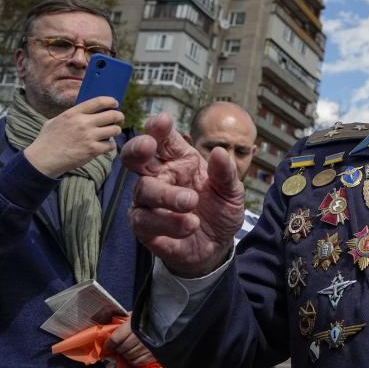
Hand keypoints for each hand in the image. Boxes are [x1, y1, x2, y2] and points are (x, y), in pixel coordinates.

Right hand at [24, 97, 123, 176]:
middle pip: (112, 115)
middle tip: (119, 119)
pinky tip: (104, 146)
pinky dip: (110, 145)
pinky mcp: (93, 150)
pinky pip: (111, 145)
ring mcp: (89, 137)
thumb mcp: (55, 121)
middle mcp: (83, 123)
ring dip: (115, 131)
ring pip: (115, 130)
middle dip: (119, 116)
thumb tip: (88, 110)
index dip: (110, 101)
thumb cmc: (48, 140)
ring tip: (111, 133)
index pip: (99, 101)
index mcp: (73, 113)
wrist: (43, 160)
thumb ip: (71, 115)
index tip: (115, 104)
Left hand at [104, 315, 154, 366]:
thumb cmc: (151, 316)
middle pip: (122, 349)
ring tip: (127, 351)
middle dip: (118, 349)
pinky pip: (138, 362)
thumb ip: (126, 321)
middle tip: (118, 348)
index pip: (115, 339)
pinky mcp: (153, 355)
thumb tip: (114, 327)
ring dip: (125, 355)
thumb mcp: (137, 315)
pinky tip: (134, 356)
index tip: (107, 346)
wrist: (171, 321)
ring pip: (129, 357)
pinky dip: (134, 360)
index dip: (109, 344)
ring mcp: (147, 348)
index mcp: (133, 326)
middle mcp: (139, 338)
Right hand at [121, 113, 243, 277]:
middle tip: (148, 146)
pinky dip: (168, 223)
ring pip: (143, 190)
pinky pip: (145, 221)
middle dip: (137, 148)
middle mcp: (159, 177)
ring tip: (191, 203)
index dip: (158, 128)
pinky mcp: (145, 227)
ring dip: (167, 195)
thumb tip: (220, 151)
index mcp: (180, 161)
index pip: (163, 139)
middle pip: (135, 158)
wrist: (218, 246)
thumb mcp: (232, 192)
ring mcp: (148, 202)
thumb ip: (226, 172)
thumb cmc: (220, 211)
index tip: (163, 121)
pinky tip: (190, 225)